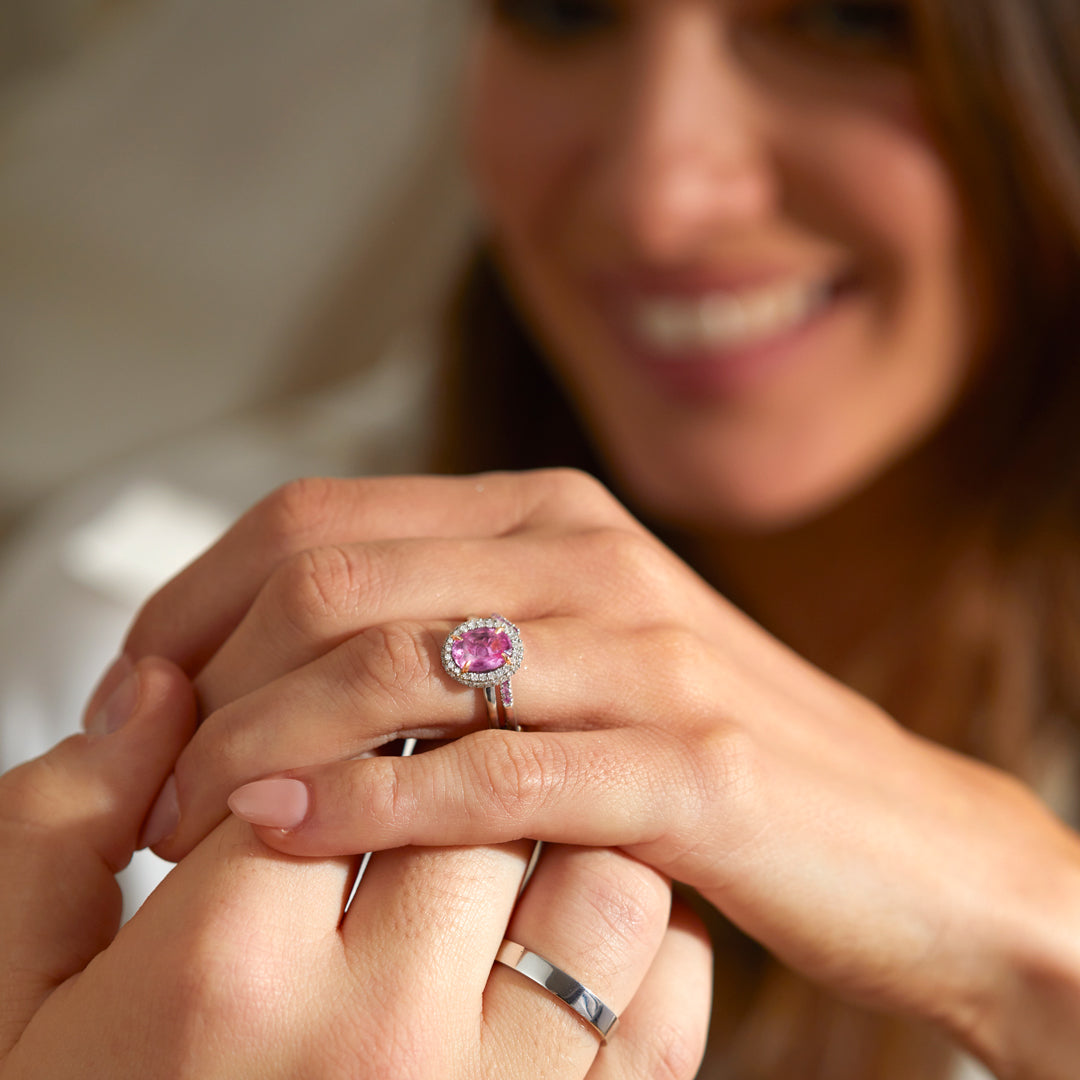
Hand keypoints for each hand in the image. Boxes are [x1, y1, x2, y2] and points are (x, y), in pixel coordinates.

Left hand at [105, 471, 1079, 1077]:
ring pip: (391, 667)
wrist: (907, 839)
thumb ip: (453, 635)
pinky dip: (364, 804)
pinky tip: (285, 836)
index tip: (143, 692)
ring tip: (189, 819)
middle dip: (207, 682)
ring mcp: (644, 654)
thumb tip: (284, 665)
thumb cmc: (714, 755)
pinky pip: (485, 772)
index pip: (318, 518)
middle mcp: (589, 558)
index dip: (199, 602)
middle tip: (148, 776)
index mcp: (550, 518)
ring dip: (259, 748)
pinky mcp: (689, 764)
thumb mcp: (577, 659)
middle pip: (330, 579)